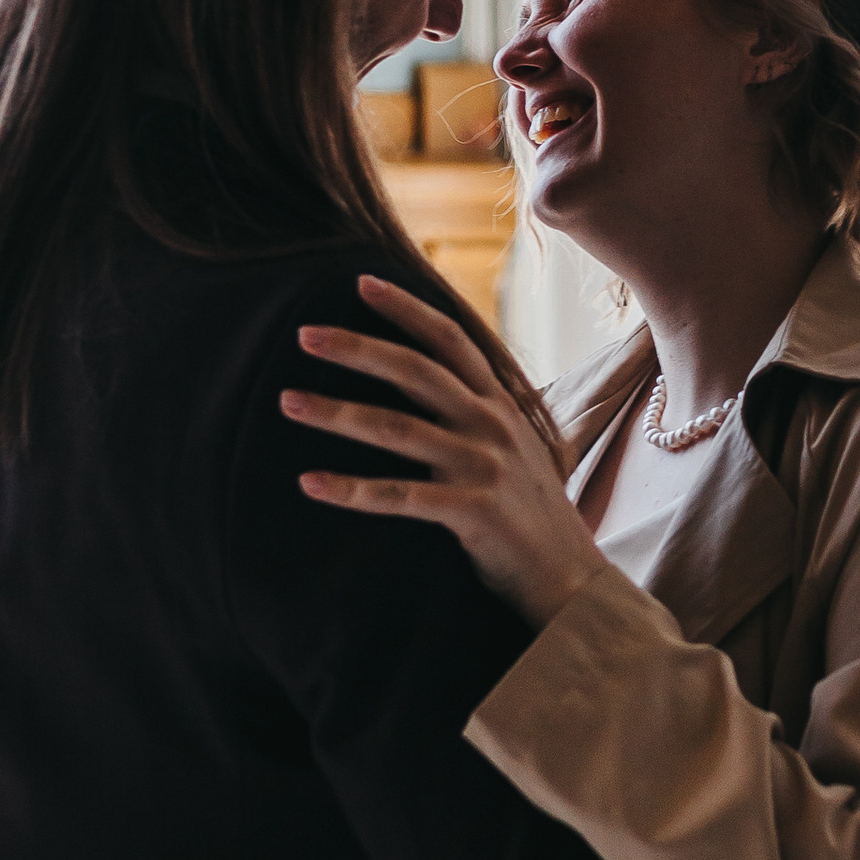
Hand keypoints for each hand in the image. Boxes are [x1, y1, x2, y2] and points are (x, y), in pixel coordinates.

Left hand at [284, 275, 608, 631]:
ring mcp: (482, 467)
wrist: (571, 578)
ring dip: (337, 413)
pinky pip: (399, 496)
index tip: (362, 282)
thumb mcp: (515, 446)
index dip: (407, 308)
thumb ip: (480, 412)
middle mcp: (491, 425)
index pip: (451, 339)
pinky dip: (351, 489)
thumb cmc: (530, 512)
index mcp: (499, 404)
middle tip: (303, 333)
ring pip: (397, 429)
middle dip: (357, 347)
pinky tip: (310, 482)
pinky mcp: (472, 512)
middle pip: (415, 371)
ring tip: (288, 402)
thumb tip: (436, 381)